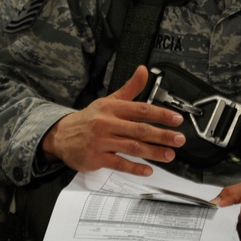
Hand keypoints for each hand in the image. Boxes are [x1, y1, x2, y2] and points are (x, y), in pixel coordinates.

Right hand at [40, 65, 185, 176]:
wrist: (61, 135)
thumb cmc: (89, 119)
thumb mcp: (108, 100)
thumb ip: (130, 88)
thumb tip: (143, 70)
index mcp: (111, 108)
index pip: (140, 110)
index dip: (160, 115)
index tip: (176, 119)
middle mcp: (106, 123)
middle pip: (139, 130)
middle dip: (162, 135)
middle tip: (179, 139)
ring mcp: (101, 141)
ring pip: (132, 147)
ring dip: (153, 152)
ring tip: (169, 155)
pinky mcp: (96, 157)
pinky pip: (119, 164)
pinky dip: (135, 168)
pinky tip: (148, 170)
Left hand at [213, 181, 240, 240]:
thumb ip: (231, 193)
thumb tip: (213, 203)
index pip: (222, 216)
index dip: (213, 214)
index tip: (206, 211)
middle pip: (224, 229)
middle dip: (219, 223)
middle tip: (216, 217)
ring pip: (229, 240)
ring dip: (226, 233)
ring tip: (227, 224)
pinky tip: (236, 232)